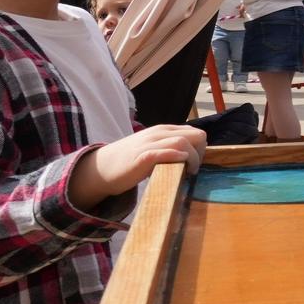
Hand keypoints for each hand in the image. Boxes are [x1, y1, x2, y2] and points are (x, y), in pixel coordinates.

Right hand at [71, 125, 207, 210]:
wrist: (101, 168)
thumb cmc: (131, 160)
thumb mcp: (155, 147)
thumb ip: (171, 146)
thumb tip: (194, 155)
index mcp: (164, 130)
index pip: (197, 133)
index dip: (202, 149)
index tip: (194, 164)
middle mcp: (159, 133)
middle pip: (196, 136)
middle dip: (201, 153)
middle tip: (192, 169)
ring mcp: (149, 143)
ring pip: (183, 142)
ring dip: (193, 159)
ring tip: (188, 173)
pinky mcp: (141, 157)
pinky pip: (163, 152)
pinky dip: (175, 157)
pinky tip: (180, 165)